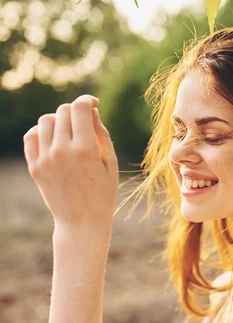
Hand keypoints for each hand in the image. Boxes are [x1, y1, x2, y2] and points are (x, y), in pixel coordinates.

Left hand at [23, 95, 118, 228]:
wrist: (81, 223)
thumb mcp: (110, 164)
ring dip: (59, 120)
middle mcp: (63, 151)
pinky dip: (42, 131)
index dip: (87, 100)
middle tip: (85, 122)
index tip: (94, 103)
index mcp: (86, 150)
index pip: (79, 108)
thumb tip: (91, 111)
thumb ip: (102, 134)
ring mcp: (46, 159)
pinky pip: (32, 136)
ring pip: (46, 120)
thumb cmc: (103, 194)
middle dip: (76, 111)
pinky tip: (54, 139)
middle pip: (63, 111)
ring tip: (70, 132)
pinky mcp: (35, 166)